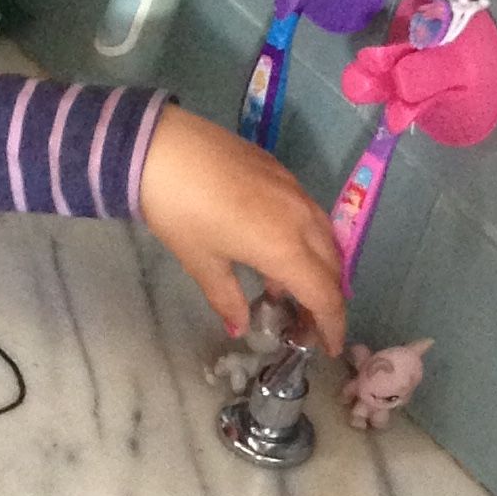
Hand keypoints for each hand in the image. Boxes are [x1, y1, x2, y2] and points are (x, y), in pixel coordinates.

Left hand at [138, 106, 345, 357]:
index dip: (332, 326)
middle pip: (333, 268)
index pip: (325, 296)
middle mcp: (302, 221)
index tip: (329, 348)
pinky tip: (278, 250)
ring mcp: (296, 192)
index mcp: (286, 249)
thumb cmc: (181, 213)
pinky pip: (311, 216)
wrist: (163, 147)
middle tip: (306, 325)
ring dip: (320, 269)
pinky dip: (308, 241)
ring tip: (293, 291)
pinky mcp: (283, 173)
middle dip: (327, 301)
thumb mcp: (203, 263)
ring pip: (326, 238)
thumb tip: (239, 327)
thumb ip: (228, 299)